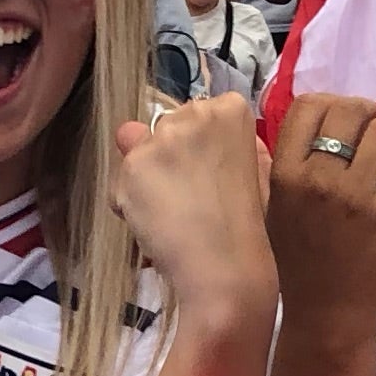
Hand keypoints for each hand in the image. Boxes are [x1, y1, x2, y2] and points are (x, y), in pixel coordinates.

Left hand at [111, 95, 275, 326]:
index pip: (200, 110)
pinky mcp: (132, 166)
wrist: (224, 266)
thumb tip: (204, 133)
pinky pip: (119, 182)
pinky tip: (152, 223)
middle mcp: (194, 112)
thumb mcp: (256, 170)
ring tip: (168, 211)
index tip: (207, 170)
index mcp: (230, 109)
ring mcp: (160, 139)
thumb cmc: (249, 225)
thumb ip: (229, 141)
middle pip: (166, 125)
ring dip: (145, 176)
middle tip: (187, 193)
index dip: (198, 143)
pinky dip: (128, 203)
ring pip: (138, 149)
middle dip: (169, 154)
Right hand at [263, 92, 375, 347]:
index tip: (343, 126)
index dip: (332, 106)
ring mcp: (360, 197)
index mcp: (285, 176)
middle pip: (354, 110)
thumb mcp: (275, 211)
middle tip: (374, 143)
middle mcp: (320, 179)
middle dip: (369, 119)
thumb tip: (305, 120)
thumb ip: (286, 165)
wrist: (329, 319)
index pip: (309, 105)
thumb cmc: (301, 266)